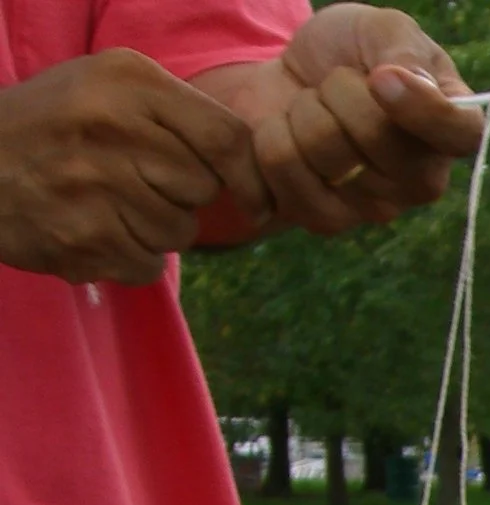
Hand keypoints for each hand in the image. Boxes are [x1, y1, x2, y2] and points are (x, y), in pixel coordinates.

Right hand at [0, 49, 269, 282]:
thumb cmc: (55, 126)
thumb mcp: (110, 91)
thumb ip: (182, 119)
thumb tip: (261, 178)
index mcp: (127, 81)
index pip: (227, 138)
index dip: (252, 179)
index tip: (257, 202)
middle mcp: (111, 126)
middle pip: (202, 189)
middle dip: (181, 196)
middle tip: (131, 182)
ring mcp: (92, 182)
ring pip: (177, 231)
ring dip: (153, 229)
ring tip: (103, 202)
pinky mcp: (80, 235)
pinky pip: (147, 266)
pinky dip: (128, 258)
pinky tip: (90, 229)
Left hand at [197, 5, 479, 235]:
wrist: (291, 76)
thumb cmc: (349, 52)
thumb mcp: (383, 30)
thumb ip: (403, 49)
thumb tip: (399, 80)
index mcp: (451, 129)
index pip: (460, 132)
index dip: (422, 109)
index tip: (381, 77)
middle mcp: (425, 180)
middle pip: (375, 136)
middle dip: (337, 91)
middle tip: (336, 86)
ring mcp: (378, 208)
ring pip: (324, 153)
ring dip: (300, 113)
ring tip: (313, 111)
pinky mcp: (328, 220)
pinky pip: (285, 176)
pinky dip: (270, 138)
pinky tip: (288, 136)